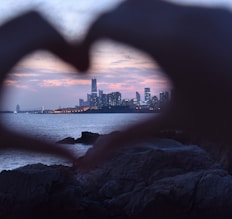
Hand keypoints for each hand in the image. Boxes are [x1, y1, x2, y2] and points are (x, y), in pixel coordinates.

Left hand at [0, 11, 87, 186]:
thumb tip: (74, 160)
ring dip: (39, 37)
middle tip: (73, 65)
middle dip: (59, 36)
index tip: (83, 70)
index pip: (43, 32)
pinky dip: (19, 41)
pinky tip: (22, 67)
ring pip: (13, 22)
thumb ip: (41, 147)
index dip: (72, 46)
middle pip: (32, 17)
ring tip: (53, 62)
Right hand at [76, 0, 231, 168]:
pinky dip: (148, 21)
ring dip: (125, 22)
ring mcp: (203, 12)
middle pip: (122, 9)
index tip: (85, 64)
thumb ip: (125, 138)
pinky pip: (168, 8)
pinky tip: (154, 46)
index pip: (107, 24)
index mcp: (168, 45)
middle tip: (95, 55)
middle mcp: (185, 19)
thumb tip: (88, 162)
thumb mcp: (174, 122)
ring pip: (145, 4)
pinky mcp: (214, 13)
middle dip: (101, 31)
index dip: (85, 40)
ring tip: (120, 50)